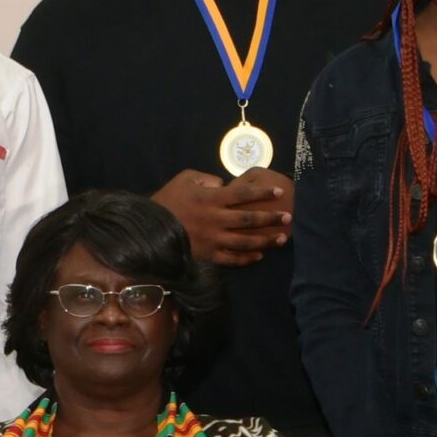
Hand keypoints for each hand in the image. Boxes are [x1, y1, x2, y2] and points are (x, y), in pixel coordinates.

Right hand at [153, 169, 290, 266]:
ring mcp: (213, 239)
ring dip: (266, 240)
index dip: (262, 192)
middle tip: (288, 216)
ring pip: (245, 241)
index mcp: (211, 199)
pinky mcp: (208, 255)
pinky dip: (247, 258)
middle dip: (271, 217)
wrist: (148, 228)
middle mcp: (216, 219)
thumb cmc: (168, 200)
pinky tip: (259, 255)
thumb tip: (223, 185)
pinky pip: (232, 258)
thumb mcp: (184, 179)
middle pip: (249, 218)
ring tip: (282, 238)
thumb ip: (207, 179)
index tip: (278, 191)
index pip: (243, 194)